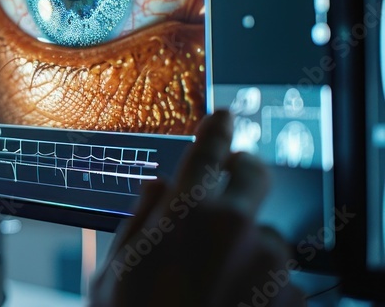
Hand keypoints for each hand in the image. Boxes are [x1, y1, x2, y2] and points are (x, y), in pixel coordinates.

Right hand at [89, 111, 305, 306]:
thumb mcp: (111, 277)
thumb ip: (139, 224)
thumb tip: (158, 191)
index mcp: (184, 217)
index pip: (206, 152)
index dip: (217, 130)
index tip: (226, 116)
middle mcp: (235, 230)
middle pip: (255, 175)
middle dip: (242, 174)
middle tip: (224, 192)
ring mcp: (271, 265)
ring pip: (266, 234)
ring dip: (248, 248)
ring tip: (212, 289)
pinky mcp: (294, 299)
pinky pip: (281, 280)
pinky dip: (262, 289)